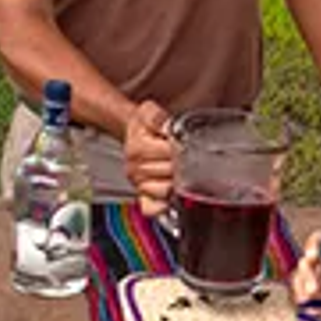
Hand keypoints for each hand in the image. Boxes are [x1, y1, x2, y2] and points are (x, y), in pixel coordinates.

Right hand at [124, 101, 179, 215]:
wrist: (133, 134)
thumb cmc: (143, 125)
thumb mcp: (148, 112)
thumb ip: (157, 117)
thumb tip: (166, 126)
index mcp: (136, 148)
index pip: (167, 153)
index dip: (181, 148)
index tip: (185, 145)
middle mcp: (134, 169)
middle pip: (169, 172)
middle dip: (182, 166)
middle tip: (188, 160)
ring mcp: (138, 184)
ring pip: (163, 191)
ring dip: (176, 184)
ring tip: (182, 174)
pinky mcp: (142, 195)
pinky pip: (150, 208)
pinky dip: (161, 207)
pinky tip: (170, 201)